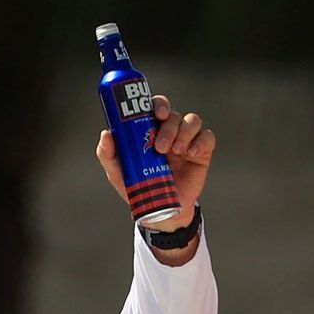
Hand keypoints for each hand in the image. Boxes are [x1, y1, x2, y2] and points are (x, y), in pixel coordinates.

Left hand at [96, 94, 215, 230]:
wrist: (160, 209)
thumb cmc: (139, 187)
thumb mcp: (119, 173)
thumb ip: (108, 155)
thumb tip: (106, 134)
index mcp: (151, 130)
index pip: (157, 107)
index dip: (159, 104)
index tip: (157, 114)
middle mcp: (171, 131)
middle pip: (174, 114)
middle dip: (169, 126)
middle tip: (161, 146)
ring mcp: (187, 140)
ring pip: (192, 121)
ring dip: (183, 133)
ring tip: (176, 152)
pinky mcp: (202, 152)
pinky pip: (207, 137)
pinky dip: (200, 142)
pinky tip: (192, 153)